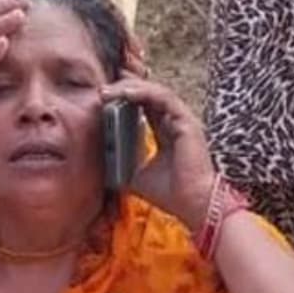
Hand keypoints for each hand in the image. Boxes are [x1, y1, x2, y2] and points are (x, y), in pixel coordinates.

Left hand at [99, 77, 215, 230]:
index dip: (125, 97)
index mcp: (166, 132)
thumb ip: (124, 161)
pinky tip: (126, 93)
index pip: (144, 106)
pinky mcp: (186, 121)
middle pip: (148, 94)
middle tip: (102, 90)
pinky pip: (164, 97)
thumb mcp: (137, 175)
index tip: (103, 97)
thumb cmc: (170, 193)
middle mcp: (175, 122)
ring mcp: (182, 120)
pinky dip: (144, 92)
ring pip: (155, 91)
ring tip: (108, 91)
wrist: (191, 205)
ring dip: (130, 88)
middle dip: (124, 87)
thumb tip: (103, 157)